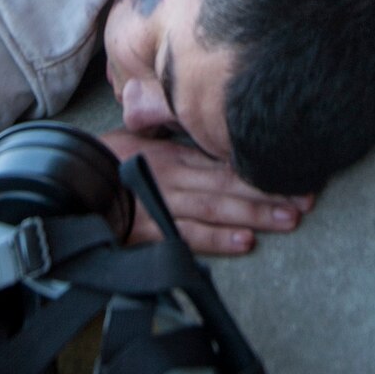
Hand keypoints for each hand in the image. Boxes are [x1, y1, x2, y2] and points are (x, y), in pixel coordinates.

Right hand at [98, 130, 313, 257]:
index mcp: (175, 154)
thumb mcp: (139, 141)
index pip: (226, 161)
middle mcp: (175, 176)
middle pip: (231, 184)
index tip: (295, 171)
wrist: (66, 187)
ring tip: (290, 218)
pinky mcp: (151, 230)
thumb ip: (172, 139)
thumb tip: (204, 131)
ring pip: (218, 208)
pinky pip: (188, 235)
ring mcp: (164, 202)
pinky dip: (218, 240)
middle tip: (308, 199)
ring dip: (256, 215)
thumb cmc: (103, 163)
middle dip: (271, 192)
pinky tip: (245, 242)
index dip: (262, 169)